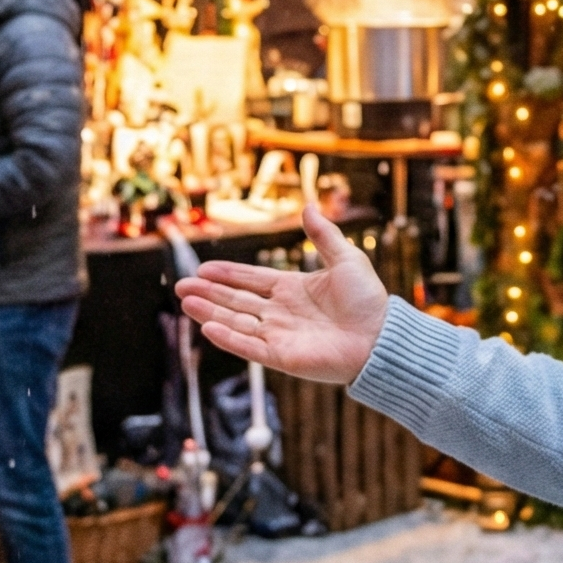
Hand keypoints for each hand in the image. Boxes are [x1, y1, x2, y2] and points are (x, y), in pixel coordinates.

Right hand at [176, 203, 390, 385]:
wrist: (382, 337)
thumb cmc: (368, 300)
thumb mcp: (346, 258)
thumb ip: (324, 235)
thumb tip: (308, 205)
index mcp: (293, 290)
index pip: (251, 280)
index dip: (227, 274)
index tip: (202, 269)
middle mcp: (281, 313)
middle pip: (236, 301)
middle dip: (208, 293)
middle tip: (180, 286)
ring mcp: (280, 336)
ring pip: (236, 322)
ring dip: (210, 312)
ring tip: (185, 301)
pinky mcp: (283, 357)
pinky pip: (249, 347)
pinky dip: (228, 338)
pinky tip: (207, 326)